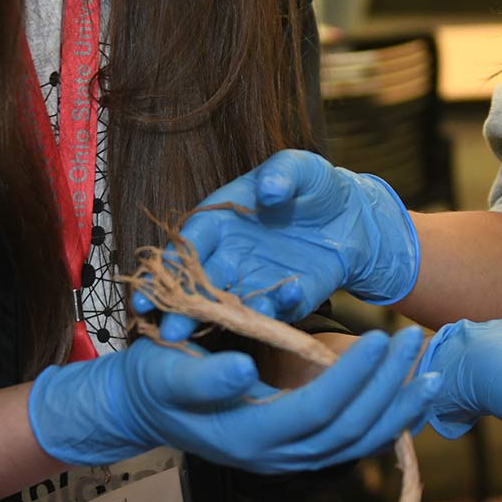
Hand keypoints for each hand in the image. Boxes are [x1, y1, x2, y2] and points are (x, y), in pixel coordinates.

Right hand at [28, 326, 437, 474]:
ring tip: (431, 371)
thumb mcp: (165, 371)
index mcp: (248, 436)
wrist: (145, 406)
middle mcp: (275, 457)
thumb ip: (202, 377)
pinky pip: (353, 441)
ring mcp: (289, 458)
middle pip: (348, 429)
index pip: (316, 410)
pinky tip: (411, 393)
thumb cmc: (155, 380)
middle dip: (388, 387)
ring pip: (358, 442)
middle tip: (416, 342)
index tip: (382, 338)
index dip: (353, 378)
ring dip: (398, 408)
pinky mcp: (298, 449)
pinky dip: (387, 419)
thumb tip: (242, 371)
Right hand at [129, 150, 419, 339]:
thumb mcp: (302, 168)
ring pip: (229, 306)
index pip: (187, 246)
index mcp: (219, 222)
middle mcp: (228, 256)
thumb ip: (283, 173)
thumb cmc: (315, 186)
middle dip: (182, 308)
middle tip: (168, 330)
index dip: (167, 267)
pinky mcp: (283, 301)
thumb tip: (268, 188)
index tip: (147, 289)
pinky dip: (273, 313)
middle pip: (197, 285)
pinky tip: (278, 306)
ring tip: (214, 333)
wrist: (353, 218)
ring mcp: (253, 282)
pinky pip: (273, 312)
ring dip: (220, 321)